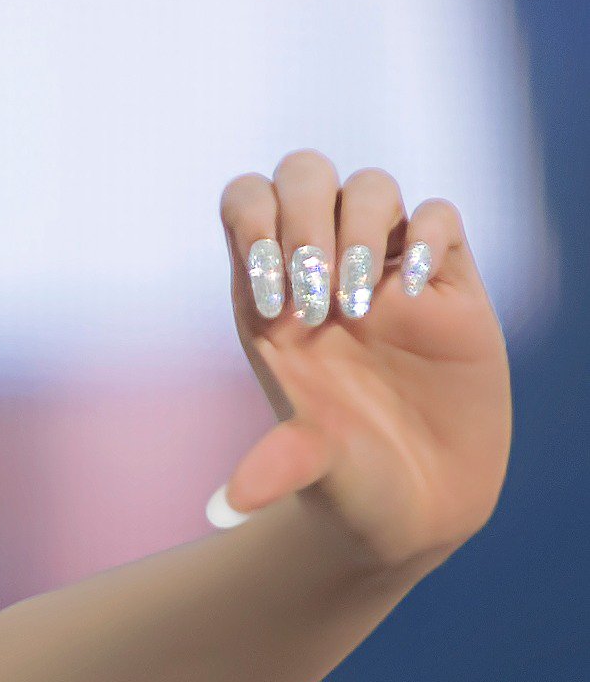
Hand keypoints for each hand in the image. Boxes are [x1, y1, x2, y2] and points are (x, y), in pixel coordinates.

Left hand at [218, 156, 510, 571]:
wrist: (417, 506)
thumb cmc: (347, 481)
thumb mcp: (310, 472)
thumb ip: (278, 467)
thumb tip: (231, 504)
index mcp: (270, 295)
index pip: (247, 203)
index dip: (252, 221)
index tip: (270, 295)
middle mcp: (326, 270)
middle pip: (305, 175)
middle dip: (303, 217)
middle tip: (313, 295)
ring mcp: (389, 272)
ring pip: (371, 187)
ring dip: (358, 229)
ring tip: (357, 306)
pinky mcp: (450, 283)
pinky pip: (441, 218)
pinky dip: (428, 235)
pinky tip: (416, 290)